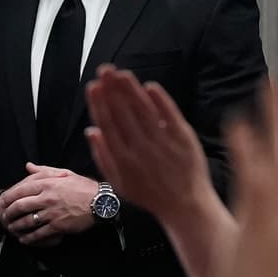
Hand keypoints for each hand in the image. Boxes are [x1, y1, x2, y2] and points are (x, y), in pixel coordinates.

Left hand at [0, 164, 98, 244]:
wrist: (102, 202)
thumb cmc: (83, 187)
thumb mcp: (64, 174)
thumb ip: (44, 170)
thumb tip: (28, 166)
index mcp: (47, 184)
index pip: (20, 190)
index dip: (8, 198)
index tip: (3, 202)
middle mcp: (47, 198)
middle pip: (20, 206)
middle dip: (9, 213)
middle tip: (5, 217)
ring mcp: (52, 213)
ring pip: (27, 221)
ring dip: (16, 226)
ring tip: (12, 228)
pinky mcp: (59, 226)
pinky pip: (39, 233)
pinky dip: (30, 238)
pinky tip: (25, 239)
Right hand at [85, 65, 212, 223]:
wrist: (185, 206)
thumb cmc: (150, 195)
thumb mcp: (118, 182)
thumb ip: (103, 156)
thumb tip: (91, 131)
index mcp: (123, 159)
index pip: (107, 124)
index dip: (99, 103)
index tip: (92, 87)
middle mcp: (141, 149)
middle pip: (123, 113)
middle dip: (112, 89)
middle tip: (104, 70)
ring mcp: (163, 143)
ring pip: (143, 110)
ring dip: (131, 90)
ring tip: (121, 73)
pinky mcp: (183, 140)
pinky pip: (169, 116)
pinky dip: (160, 100)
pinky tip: (149, 86)